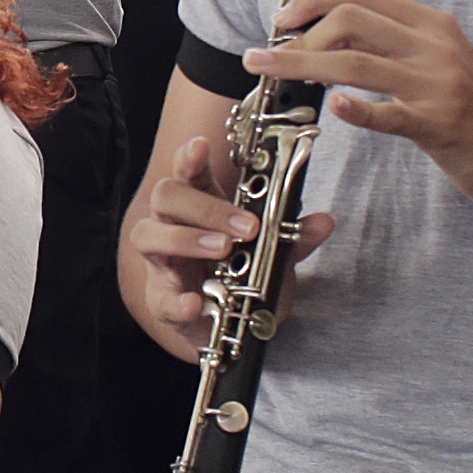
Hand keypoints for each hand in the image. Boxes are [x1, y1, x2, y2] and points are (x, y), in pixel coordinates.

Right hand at [123, 128, 310, 337]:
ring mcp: (163, 263)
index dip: (190, 156)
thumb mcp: (276, 256)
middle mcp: (173, 226)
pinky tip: (196, 303)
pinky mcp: (162, 300)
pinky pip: (161, 298)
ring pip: (148, 235)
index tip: (202, 145)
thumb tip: (324, 222)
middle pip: (166, 196)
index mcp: (200, 205)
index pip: (187, 171)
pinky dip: (178, 301)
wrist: (232, 327)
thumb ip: (295, 239)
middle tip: (246, 227)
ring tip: (223, 249)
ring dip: (186, 239)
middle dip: (205, 207)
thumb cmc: (244, 279)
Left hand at [251, 0, 472, 212]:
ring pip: (354, 63)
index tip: (282, 18)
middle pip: (350, 20)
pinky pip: (390, 114)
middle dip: (297, 33)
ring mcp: (438, 85)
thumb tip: (336, 32)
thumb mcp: (442, 62)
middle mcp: (434, 46)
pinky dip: (357, 110)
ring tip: (267, 72)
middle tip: (267, 53)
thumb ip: (398, 43)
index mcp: (431, 25)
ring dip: (301, 66)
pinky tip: (331, 110)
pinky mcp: (440, 125)